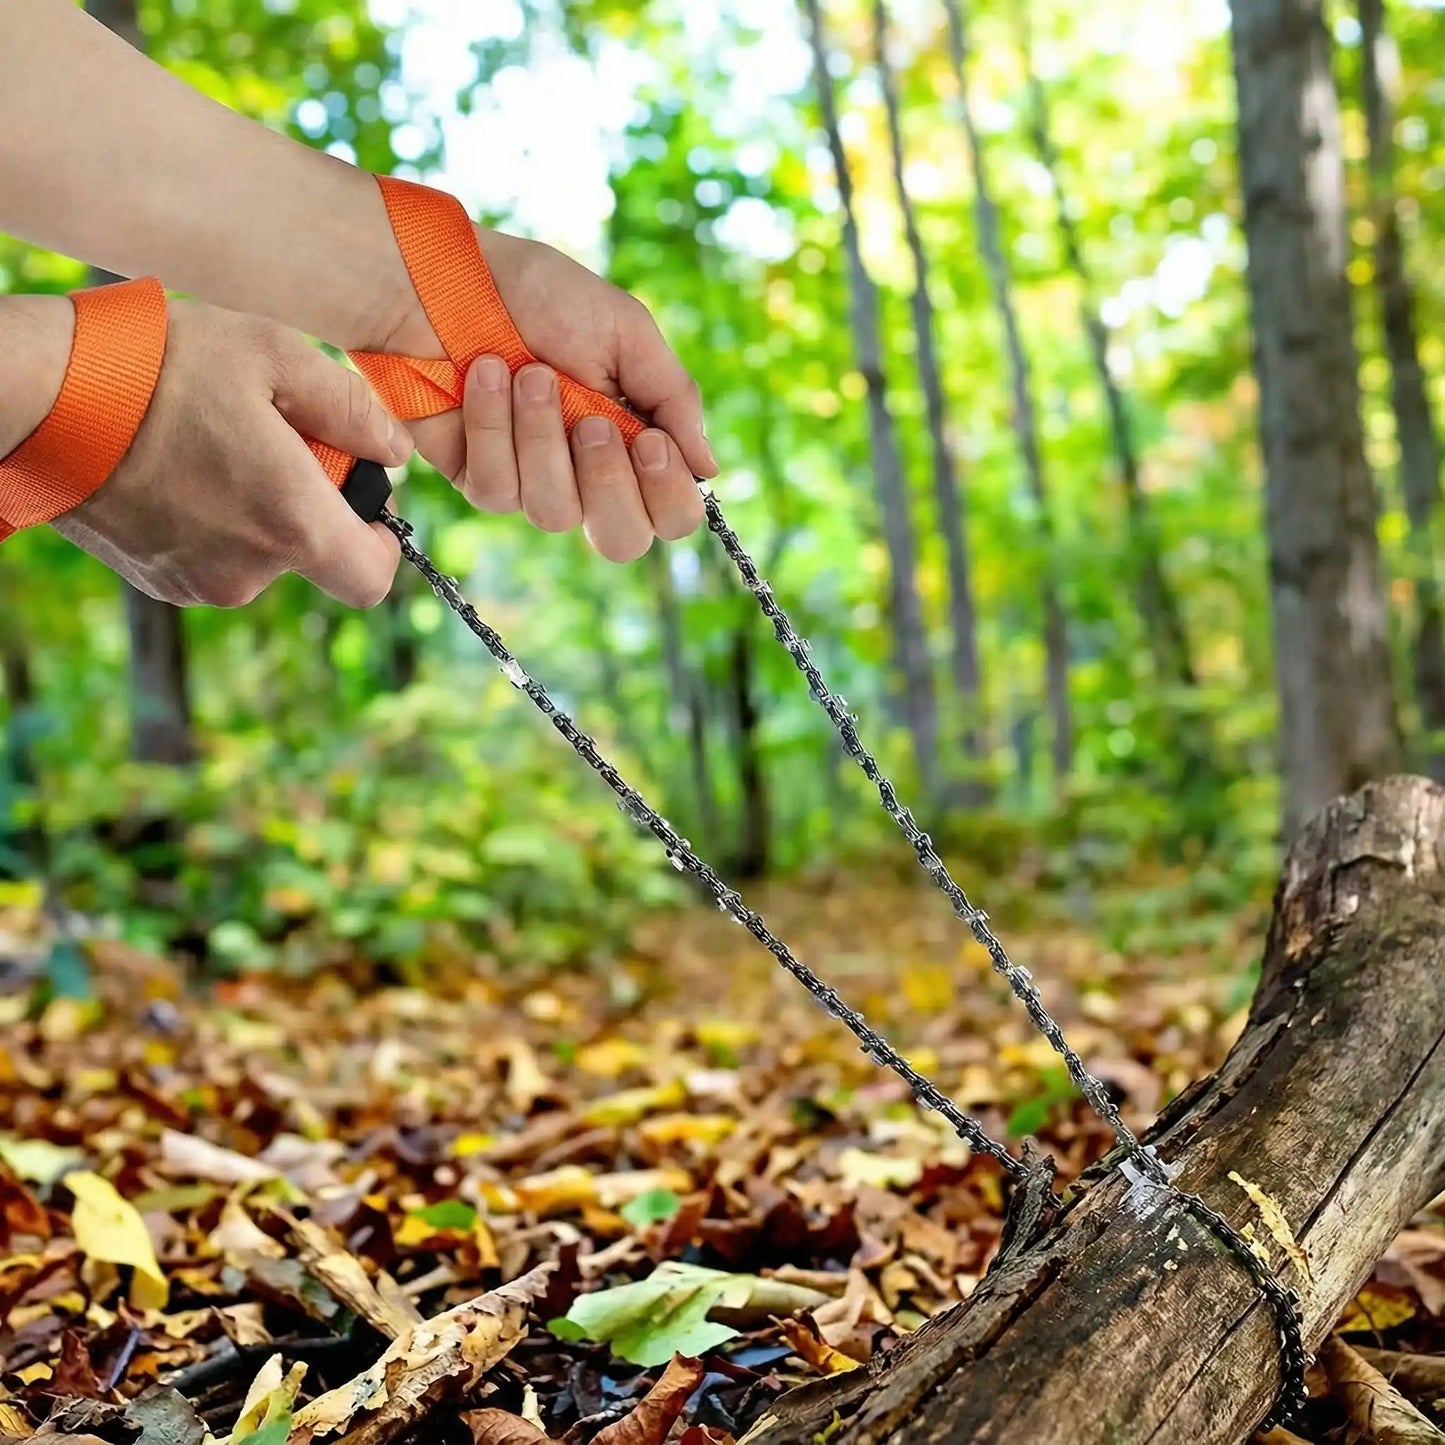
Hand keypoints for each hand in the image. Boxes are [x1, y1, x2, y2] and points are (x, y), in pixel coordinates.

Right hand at [49, 300, 411, 607]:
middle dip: (312, 503)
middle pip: (314, 554)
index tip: (361, 494)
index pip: (373, 577)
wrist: (40, 400)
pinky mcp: (159, 581)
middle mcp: (249, 572)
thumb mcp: (274, 356)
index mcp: (291, 525)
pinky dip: (218, 518)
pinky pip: (217, 556)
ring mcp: (199, 584)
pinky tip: (182, 463)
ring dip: (261, 506)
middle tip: (274, 439)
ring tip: (216, 441)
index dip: (381, 541)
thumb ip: (351, 409)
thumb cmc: (159, 367)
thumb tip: (395, 449)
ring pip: (263, 553)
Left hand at [378, 228, 716, 563]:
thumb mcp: (626, 332)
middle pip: (622, 540)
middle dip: (609, 482)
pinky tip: (486, 377)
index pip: (672, 514)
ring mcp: (534, 483)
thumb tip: (709, 466)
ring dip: (543, 437)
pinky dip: (494, 427)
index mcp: (634, 444)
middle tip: (591, 422)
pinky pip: (499, 489)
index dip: (668, 494)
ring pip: (556, 513)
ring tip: (529, 374)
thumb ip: (673, 398)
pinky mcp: (481, 479)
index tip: (651, 441)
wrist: (449, 279)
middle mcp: (588, 476)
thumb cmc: (542, 297)